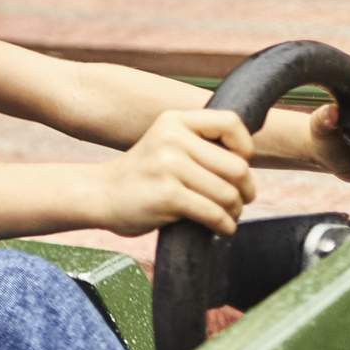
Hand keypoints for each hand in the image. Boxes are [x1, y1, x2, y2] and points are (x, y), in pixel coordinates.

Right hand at [99, 109, 256, 235]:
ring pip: (228, 194)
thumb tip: (247, 160)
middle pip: (237, 167)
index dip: (245, 147)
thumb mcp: (167, 144)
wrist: (102, 194)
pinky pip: (214, 214)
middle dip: (246, 191)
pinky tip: (218, 228)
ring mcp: (167, 166)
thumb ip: (201, 144)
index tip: (237, 166)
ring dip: (234, 212)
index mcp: (174, 121)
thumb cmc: (145, 174)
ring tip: (225, 215)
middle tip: (237, 201)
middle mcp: (171, 138)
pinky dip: (224, 226)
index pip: (230, 122)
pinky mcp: (167, 195)